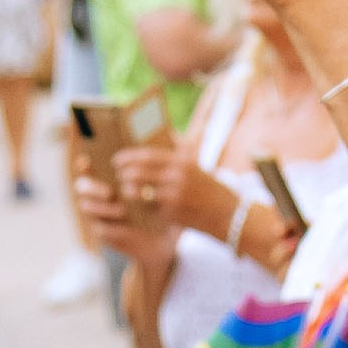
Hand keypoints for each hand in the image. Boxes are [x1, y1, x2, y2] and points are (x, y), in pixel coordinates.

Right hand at [73, 153, 177, 267]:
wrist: (166, 236)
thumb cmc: (161, 205)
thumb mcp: (162, 183)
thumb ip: (162, 161)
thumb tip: (172, 133)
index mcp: (108, 179)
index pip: (89, 168)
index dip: (83, 164)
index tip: (86, 160)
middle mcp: (99, 196)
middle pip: (82, 187)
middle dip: (93, 187)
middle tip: (110, 191)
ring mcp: (99, 215)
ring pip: (87, 208)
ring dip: (103, 208)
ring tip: (122, 210)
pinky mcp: (105, 233)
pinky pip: (100, 228)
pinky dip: (111, 226)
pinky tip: (124, 224)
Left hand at [109, 144, 230, 240]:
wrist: (229, 214)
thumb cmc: (210, 188)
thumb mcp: (197, 166)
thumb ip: (180, 150)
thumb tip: (166, 132)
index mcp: (182, 162)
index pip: (146, 155)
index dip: (127, 157)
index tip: (117, 159)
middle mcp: (176, 178)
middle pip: (137, 173)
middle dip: (123, 174)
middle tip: (118, 175)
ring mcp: (173, 197)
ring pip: (137, 192)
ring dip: (127, 190)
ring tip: (126, 189)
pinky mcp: (170, 214)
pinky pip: (145, 208)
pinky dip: (138, 206)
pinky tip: (137, 204)